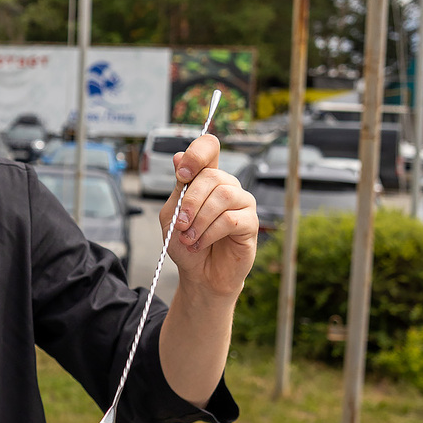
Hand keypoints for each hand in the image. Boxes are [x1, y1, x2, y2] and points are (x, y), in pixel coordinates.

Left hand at [160, 134, 257, 298]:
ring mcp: (242, 203)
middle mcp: (227, 186)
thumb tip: (178, 156)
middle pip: (212, 176)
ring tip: (189, 237)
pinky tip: (201, 243)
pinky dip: (210, 233)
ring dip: (200, 219)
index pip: (209, 148)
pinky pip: (231, 219)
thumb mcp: (171, 215)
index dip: (197, 154)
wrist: (199, 275)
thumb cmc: (186, 244)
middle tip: (179, 224)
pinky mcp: (250, 223)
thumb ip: (178, 188)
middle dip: (190, 202)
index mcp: (207, 179)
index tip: (181, 174)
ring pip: (223, 197)